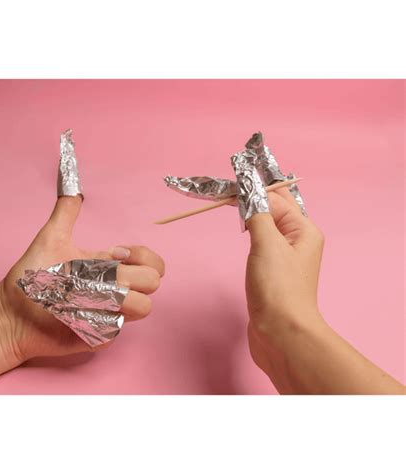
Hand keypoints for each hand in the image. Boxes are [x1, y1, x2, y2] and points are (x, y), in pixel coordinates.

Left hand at [0, 195, 164, 363]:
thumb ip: (66, 211)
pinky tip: (75, 317)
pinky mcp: (102, 335)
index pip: (150, 261)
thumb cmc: (30, 278)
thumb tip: (73, 184)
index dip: (142, 256)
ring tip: (85, 299)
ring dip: (116, 300)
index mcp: (110, 266)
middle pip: (153, 283)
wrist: (11, 313)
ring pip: (143, 308)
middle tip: (99, 280)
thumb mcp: (50, 238)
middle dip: (132, 278)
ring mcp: (112, 313)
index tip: (116, 254)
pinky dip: (97, 322)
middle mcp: (116, 289)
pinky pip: (116, 328)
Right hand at [244, 188, 402, 393]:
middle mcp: (297, 239)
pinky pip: (262, 241)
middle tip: (227, 189)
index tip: (228, 182)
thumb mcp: (267, 243)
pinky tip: (243, 229)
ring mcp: (285, 256)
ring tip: (233, 202)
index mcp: (303, 229)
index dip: (252, 188)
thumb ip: (257, 213)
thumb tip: (249, 192)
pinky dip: (251, 230)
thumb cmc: (278, 288)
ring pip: (267, 223)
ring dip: (251, 212)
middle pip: (274, 207)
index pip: (275, 198)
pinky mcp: (272, 270)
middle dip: (253, 196)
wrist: (281, 332)